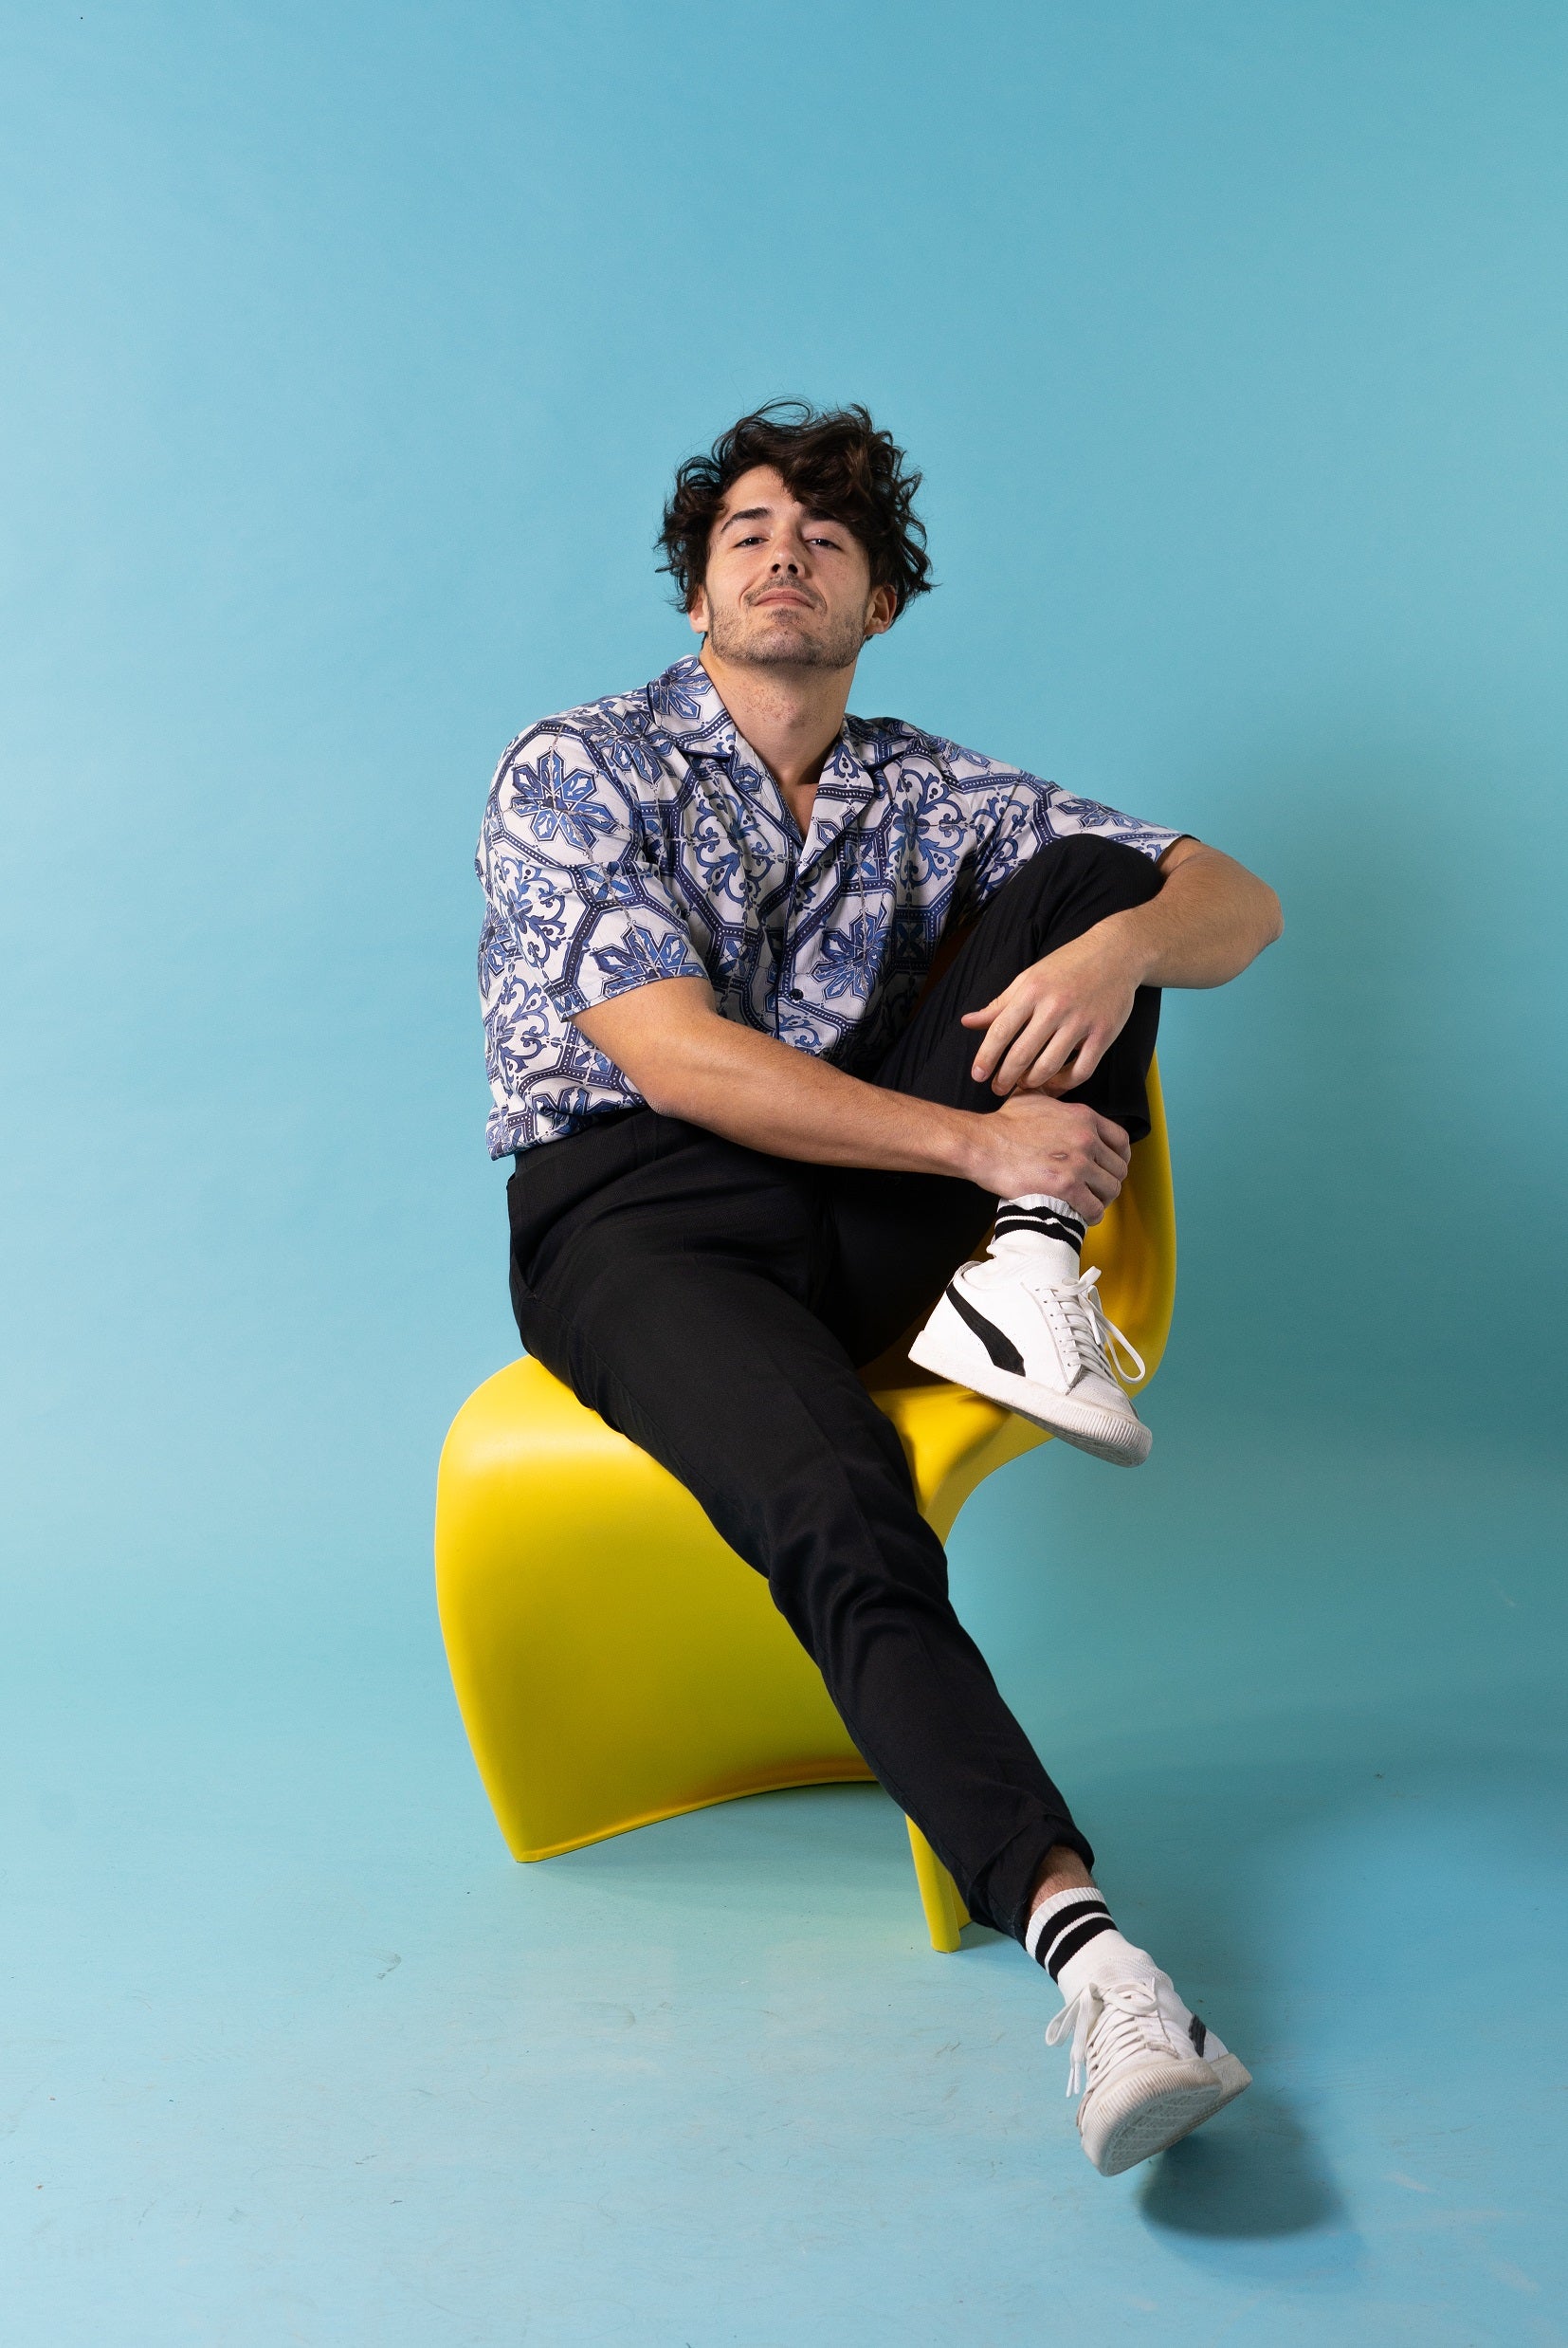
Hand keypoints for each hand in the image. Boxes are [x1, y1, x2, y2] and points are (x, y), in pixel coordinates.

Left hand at [962, 923, 1141, 1096]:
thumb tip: (967, 1022)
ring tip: (1024, 1085)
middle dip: (1005, 1078)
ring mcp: (1081, 1022)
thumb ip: (999, 1004)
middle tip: (998, 1089)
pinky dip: (1065, 1084)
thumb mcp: (1029, 977)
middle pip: (1022, 1054)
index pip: (1000, 1031)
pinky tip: (1054, 1083)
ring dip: (1032, 1083)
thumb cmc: (1067, 965)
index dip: (986, 1058)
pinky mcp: (1104, 1034)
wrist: (1116, 953)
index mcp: (1032, 991)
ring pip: (1049, 1067)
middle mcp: (1055, 1007)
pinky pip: (1081, 1070)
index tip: (977, 1076)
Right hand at [966, 1093, 1130, 1222]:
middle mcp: (1086, 1139)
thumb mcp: (1034, 1097)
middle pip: (1118, 1168)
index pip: (1121, 1141)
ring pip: (1111, 1189)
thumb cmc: (1003, 1124)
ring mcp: (1078, 1163)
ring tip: (1090, 1204)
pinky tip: (1083, 1216)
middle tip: (1097, 1190)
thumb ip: (1054, 1097)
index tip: (1111, 1167)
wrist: (984, 1144)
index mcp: (1084, 1117)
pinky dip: (1092, 1215)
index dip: (1120, 1158)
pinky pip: (1094, 1207)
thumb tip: (1053, 1092)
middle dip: (1110, 1181)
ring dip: (1103, 1200)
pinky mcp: (1066, 1187)